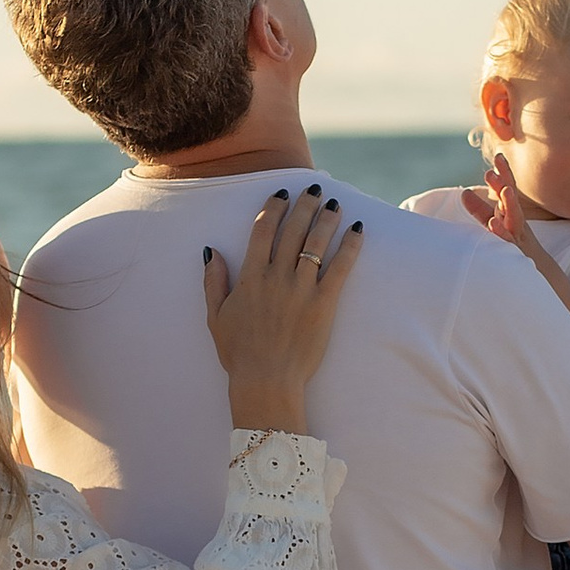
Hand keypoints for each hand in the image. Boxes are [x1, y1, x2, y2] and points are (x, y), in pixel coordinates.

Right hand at [204, 186, 362, 433]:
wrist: (266, 381)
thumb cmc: (239, 353)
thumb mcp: (216, 316)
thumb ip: (213, 281)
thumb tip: (211, 251)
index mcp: (251, 277)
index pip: (263, 231)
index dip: (273, 208)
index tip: (281, 194)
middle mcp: (277, 276)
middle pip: (293, 230)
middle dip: (304, 205)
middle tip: (314, 189)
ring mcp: (302, 289)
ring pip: (316, 243)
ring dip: (327, 219)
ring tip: (335, 203)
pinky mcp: (323, 304)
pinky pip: (340, 268)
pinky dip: (351, 246)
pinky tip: (358, 229)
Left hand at [459, 149, 528, 247]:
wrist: (537, 269)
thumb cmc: (514, 243)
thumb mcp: (496, 223)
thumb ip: (480, 209)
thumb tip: (464, 192)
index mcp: (511, 211)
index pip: (508, 188)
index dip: (504, 173)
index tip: (498, 156)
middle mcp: (516, 220)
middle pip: (511, 198)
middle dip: (504, 182)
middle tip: (495, 167)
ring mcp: (517, 235)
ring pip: (514, 217)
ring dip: (509, 202)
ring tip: (504, 190)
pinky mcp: (515, 251)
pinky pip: (507, 241)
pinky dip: (500, 232)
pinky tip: (493, 223)